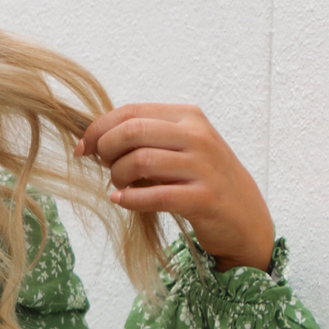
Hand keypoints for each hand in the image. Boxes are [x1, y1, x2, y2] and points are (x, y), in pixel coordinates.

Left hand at [75, 104, 274, 272]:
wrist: (245, 216)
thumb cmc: (202, 180)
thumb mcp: (181, 147)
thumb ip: (147, 138)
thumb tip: (96, 138)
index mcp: (189, 117)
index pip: (131, 113)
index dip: (98, 129)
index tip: (83, 148)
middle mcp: (198, 136)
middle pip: (132, 132)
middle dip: (106, 150)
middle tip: (106, 168)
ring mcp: (203, 167)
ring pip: (140, 161)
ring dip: (118, 176)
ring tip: (119, 186)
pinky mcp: (204, 199)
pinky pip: (155, 196)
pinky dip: (131, 199)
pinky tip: (121, 200)